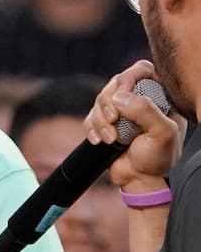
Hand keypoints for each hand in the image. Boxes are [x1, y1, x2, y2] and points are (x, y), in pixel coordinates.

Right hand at [88, 61, 184, 193]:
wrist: (140, 180)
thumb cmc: (158, 158)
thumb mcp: (162, 134)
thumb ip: (146, 111)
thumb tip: (119, 97)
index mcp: (160, 95)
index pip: (141, 70)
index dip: (127, 80)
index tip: (121, 99)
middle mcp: (140, 99)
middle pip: (115, 83)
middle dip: (108, 104)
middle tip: (113, 121)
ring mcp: (122, 111)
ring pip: (99, 100)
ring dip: (99, 120)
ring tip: (110, 139)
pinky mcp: (105, 123)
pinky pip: (89, 116)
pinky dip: (91, 129)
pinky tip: (99, 141)